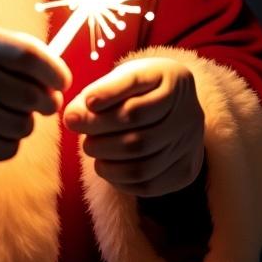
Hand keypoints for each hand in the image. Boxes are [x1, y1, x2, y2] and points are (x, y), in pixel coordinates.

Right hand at [0, 20, 71, 175]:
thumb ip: (2, 52)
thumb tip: (56, 74)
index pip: (29, 55)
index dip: (54, 71)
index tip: (61, 81)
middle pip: (33, 95)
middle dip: (40, 102)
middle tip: (30, 102)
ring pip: (22, 126)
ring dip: (17, 124)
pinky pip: (5, 149)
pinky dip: (0, 144)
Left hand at [63, 57, 204, 197]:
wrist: (175, 109)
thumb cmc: (141, 89)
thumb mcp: (123, 77)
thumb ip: (97, 92)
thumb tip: (71, 118)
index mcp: (174, 77)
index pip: (136, 87)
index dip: (107, 94)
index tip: (86, 101)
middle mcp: (189, 111)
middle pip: (138, 133)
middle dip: (101, 134)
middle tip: (80, 132)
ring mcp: (191, 144)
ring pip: (143, 164)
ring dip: (107, 161)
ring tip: (91, 148)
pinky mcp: (186, 170)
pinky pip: (149, 185)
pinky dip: (120, 180)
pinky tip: (107, 167)